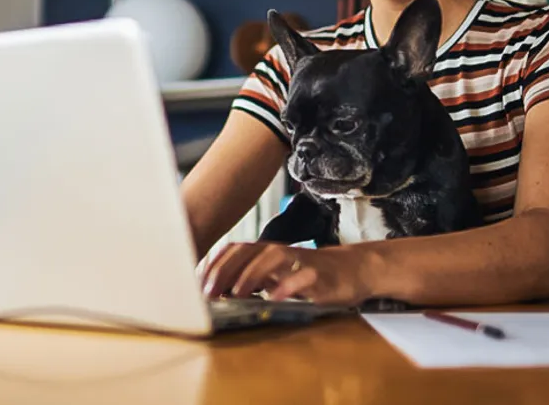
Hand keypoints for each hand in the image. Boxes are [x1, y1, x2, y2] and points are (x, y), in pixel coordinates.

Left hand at [200, 241, 376, 306]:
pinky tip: (275, 298)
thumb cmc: (307, 275)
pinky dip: (288, 286)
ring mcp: (299, 261)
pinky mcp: (320, 275)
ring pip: (272, 258)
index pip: (233, 250)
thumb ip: (251, 280)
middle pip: (247, 251)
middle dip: (225, 270)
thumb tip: (217, 292)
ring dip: (251, 274)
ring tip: (236, 293)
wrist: (351, 269)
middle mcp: (279, 252)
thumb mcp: (276, 276)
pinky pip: (302, 277)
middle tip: (209, 292)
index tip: (198, 283)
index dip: (214, 264)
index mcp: (265, 252)